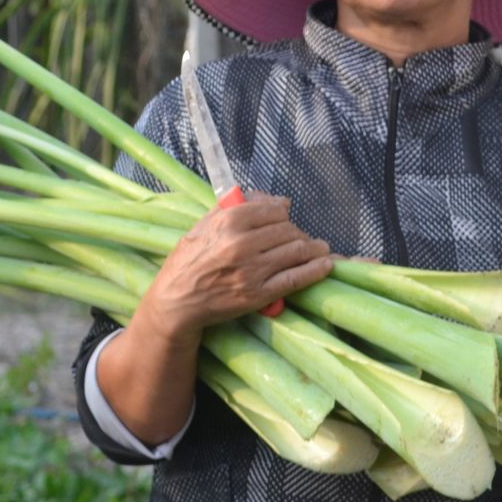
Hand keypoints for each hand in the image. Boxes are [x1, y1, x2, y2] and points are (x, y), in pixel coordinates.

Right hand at [137, 193, 333, 344]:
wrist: (176, 302)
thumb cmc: (186, 263)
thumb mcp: (202, 226)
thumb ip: (233, 207)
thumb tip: (272, 199)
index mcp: (228, 223)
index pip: (272, 210)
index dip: (283, 213)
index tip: (285, 218)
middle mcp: (242, 244)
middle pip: (288, 230)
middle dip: (297, 232)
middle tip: (300, 237)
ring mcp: (252, 271)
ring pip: (297, 251)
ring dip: (314, 248)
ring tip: (319, 248)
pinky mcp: (259, 295)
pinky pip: (296, 278)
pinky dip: (316, 270)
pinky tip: (325, 265)